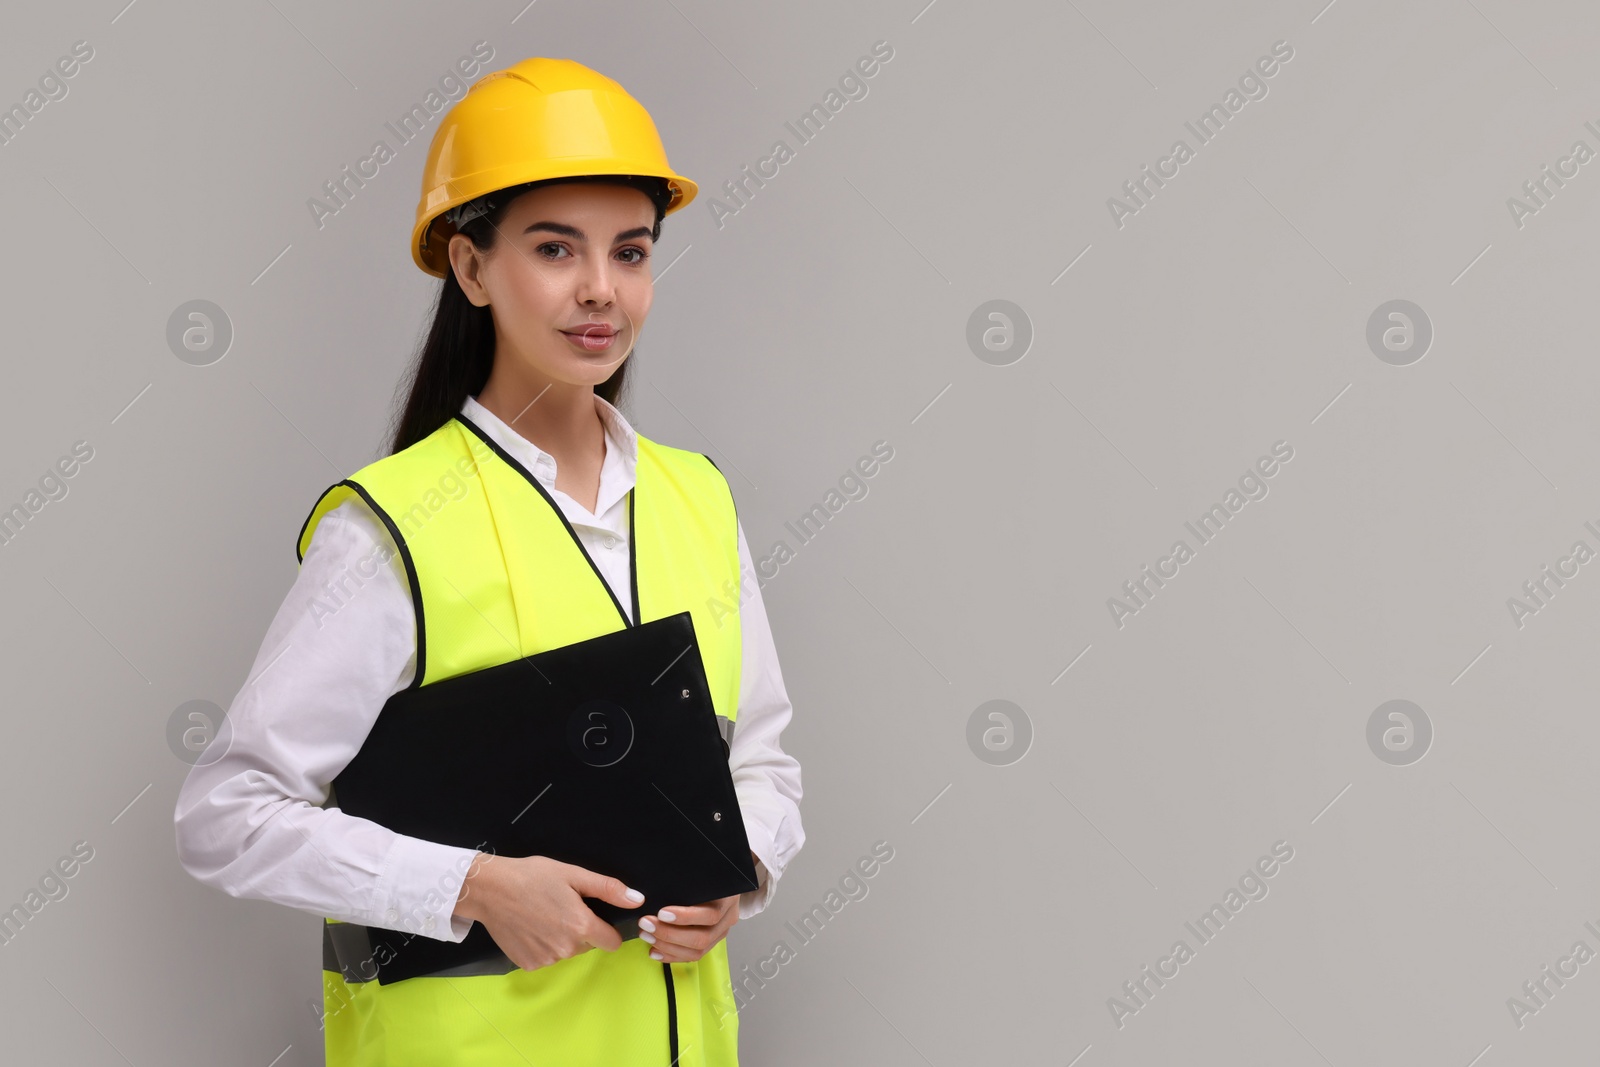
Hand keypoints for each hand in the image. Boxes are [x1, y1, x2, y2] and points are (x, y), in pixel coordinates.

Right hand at [452, 853, 643, 971]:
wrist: (490, 889)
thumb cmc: (533, 877)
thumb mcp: (573, 875)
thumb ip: (608, 889)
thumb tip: (638, 900)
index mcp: (581, 926)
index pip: (612, 943)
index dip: (606, 929)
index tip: (594, 916)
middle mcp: (565, 949)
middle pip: (587, 945)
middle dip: (581, 930)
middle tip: (562, 907)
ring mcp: (545, 960)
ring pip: (566, 952)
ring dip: (561, 938)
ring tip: (543, 914)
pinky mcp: (527, 964)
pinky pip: (546, 958)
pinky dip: (542, 945)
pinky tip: (530, 927)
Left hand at [635, 850, 758, 962]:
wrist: (722, 877)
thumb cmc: (707, 873)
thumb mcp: (700, 870)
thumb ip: (686, 880)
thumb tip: (658, 883)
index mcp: (728, 898)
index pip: (710, 914)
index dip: (685, 917)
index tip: (661, 912)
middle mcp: (727, 918)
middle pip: (702, 937)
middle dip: (669, 934)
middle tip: (646, 924)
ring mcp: (720, 932)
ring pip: (697, 951)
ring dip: (668, 946)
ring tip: (647, 936)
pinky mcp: (711, 942)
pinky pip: (693, 956)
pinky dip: (672, 956)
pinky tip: (655, 951)